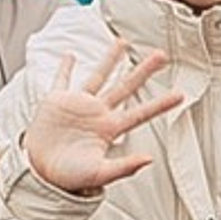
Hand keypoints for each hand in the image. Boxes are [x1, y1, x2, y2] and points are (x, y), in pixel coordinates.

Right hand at [22, 41, 182, 194]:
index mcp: (109, 129)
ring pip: (99, 76)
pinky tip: (70, 55)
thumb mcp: (99, 174)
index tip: (180, 95)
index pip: (140, 113)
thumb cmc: (69, 177)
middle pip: (126, 87)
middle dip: (144, 71)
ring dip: (110, 60)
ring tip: (122, 42)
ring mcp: (78, 105)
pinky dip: (65, 68)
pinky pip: (62, 80)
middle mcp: (97, 113)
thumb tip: (149, 159)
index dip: (160, 104)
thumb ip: (124, 167)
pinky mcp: (57, 101)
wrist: (40, 173)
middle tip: (161, 56)